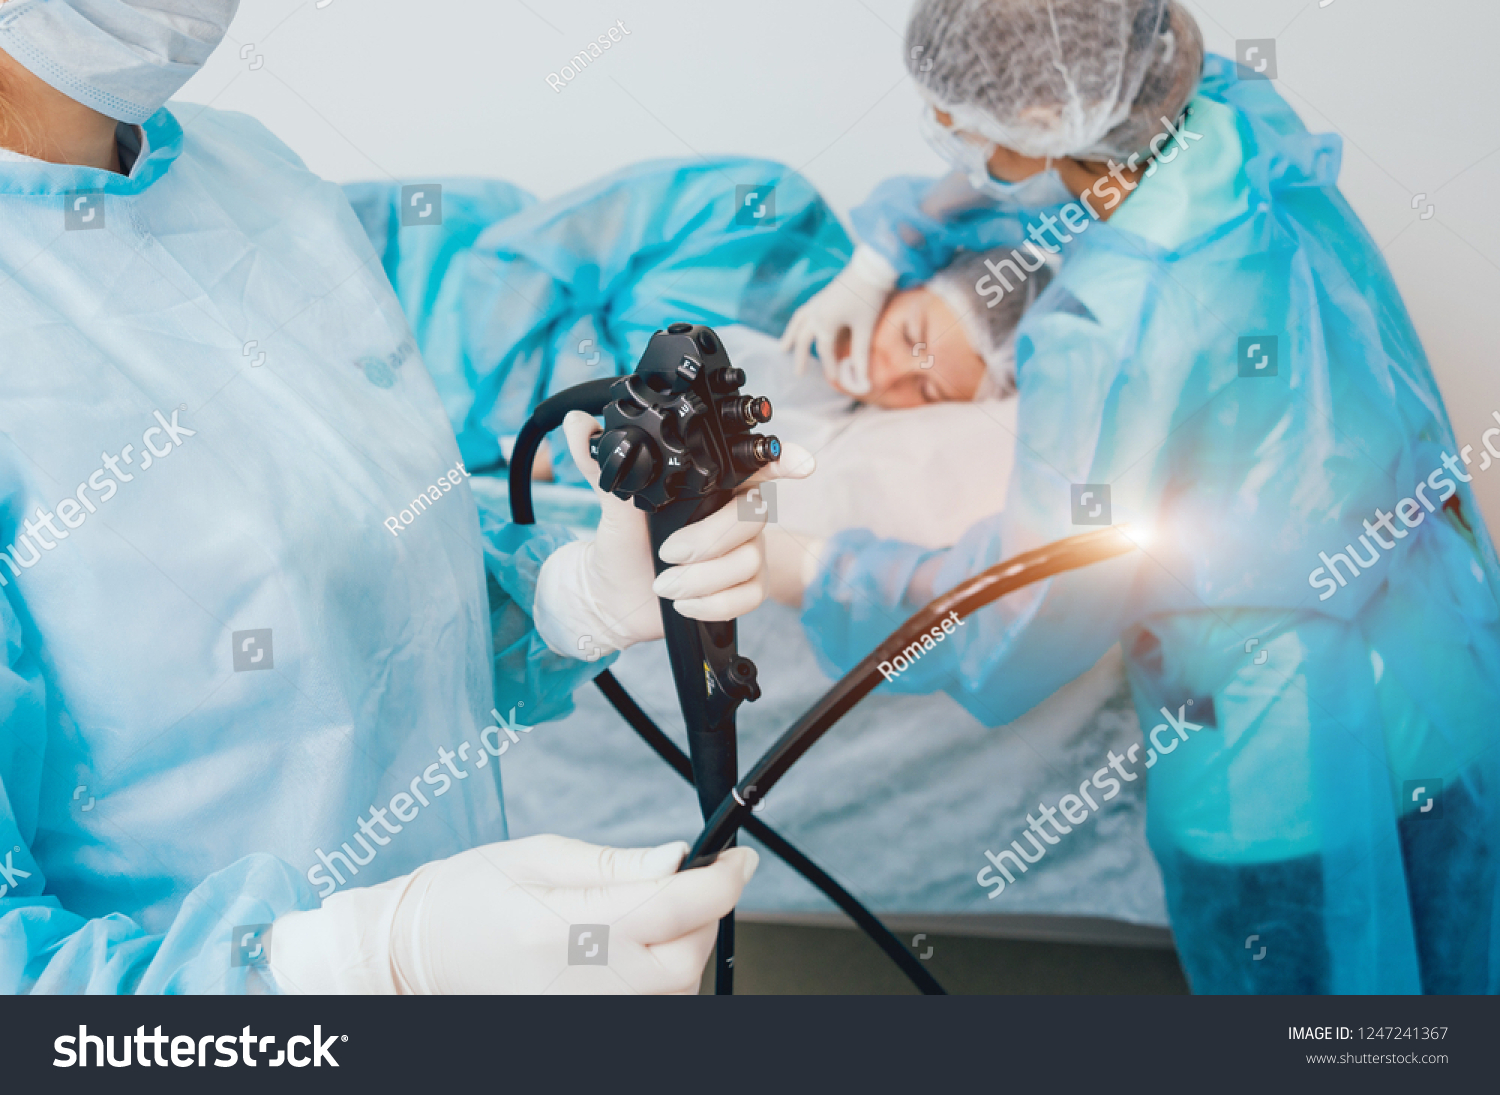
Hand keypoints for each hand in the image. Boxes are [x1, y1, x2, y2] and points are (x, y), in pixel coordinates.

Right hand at [269, 836, 759, 994]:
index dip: (721, 880)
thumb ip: (615, 863)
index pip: (671, 907)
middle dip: (703, 916)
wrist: (410, 957)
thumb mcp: (537, 855)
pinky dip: (660, 979)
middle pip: (683, 959)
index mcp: (562, 928)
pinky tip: (639, 951)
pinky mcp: (579, 1025)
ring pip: (673, 991)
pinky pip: (647, 1009)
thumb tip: (678, 859)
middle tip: (693, 882)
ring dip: (683, 950)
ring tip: (654, 914)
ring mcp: (580, 1014)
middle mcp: (576, 984)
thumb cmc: (463, 899)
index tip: (740, 860)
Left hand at [532, 411, 814, 658]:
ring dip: (701, 578)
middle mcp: (735, 513)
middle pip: (753, 516)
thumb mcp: (610, 504)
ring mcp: (744, 552)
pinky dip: (712, 603)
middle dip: (709, 540)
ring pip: (747, 561)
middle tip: (667, 553)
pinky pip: (747, 596)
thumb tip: (577, 425)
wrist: (614, 595)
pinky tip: (684, 604)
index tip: (803, 464)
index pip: (756, 464)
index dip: (785, 460)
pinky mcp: (744, 588)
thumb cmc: (621, 544)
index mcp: (712, 485)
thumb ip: (600, 463)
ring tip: (664, 585)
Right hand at [780, 244, 897, 394]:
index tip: (834, 380)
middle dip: (801, 356)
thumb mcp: (865, 328)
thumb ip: (860, 356)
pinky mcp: (823, 294)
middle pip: (805, 338)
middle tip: (798, 373)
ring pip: (799, 322)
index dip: (829, 366)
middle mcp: (816, 312)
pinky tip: (802, 324)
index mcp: (825, 321)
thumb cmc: (870, 297)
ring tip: (783, 349)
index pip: (825, 350)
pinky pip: (804, 311)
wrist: (873, 266)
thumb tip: (862, 381)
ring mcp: (818, 301)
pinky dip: (799, 321)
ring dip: (791, 336)